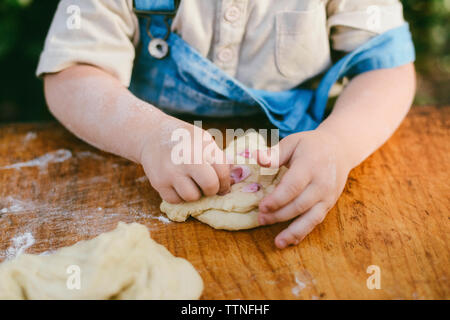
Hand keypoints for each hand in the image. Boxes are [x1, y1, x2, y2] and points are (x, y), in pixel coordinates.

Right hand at [140, 115, 230, 202]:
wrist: (152, 134)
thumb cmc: (184, 139)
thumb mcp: (204, 140)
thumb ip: (218, 158)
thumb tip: (233, 180)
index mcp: (202, 146)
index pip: (222, 172)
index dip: (225, 183)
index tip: (222, 185)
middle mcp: (187, 158)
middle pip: (210, 186)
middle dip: (212, 190)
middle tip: (207, 186)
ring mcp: (171, 171)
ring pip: (192, 197)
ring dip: (194, 194)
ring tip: (190, 183)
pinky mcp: (158, 182)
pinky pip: (175, 200)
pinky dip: (179, 196)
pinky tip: (178, 185)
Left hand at [256, 129, 350, 248]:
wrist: (340, 149)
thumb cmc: (310, 145)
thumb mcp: (292, 142)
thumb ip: (274, 153)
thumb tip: (256, 158)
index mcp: (310, 165)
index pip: (293, 186)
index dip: (277, 199)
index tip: (262, 206)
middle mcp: (321, 183)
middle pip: (299, 205)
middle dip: (279, 215)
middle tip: (260, 219)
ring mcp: (327, 196)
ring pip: (310, 218)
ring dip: (292, 231)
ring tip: (277, 242)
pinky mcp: (329, 205)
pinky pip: (316, 221)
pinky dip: (303, 233)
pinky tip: (290, 241)